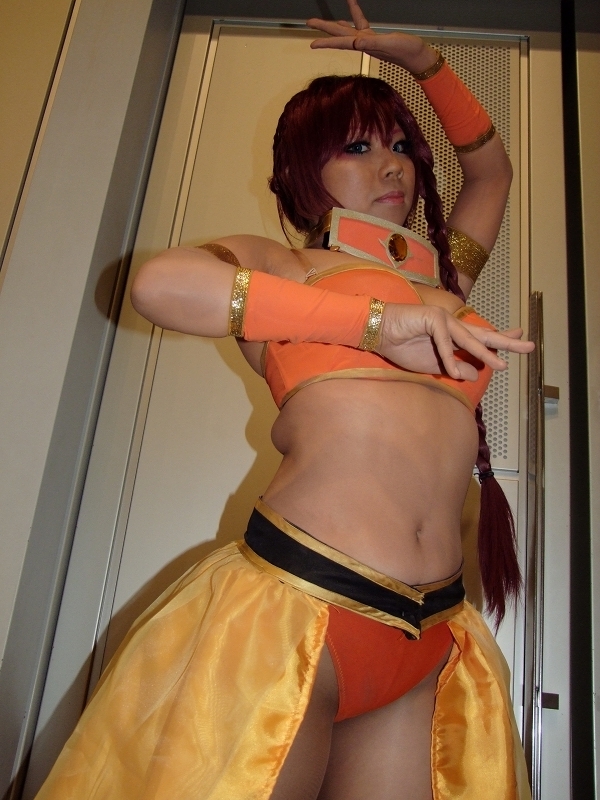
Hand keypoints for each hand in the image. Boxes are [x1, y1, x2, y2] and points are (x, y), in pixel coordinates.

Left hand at [307, 0, 435, 72]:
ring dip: (335, 25)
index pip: (341, 42)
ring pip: (347, 30)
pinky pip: (361, 24)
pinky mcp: (375, 37)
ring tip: (323, 21)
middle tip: (308, 22)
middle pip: (339, 35)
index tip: (312, 44)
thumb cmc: (406, 50)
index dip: (326, 42)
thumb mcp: (389, 44)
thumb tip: (357, 42)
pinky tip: (348, 18)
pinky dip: (355, 17)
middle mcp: (363, 43)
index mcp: (363, 44)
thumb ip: (373, 43)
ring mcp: (368, 40)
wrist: (417, 56)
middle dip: (324, 28)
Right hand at [377, 304, 533, 379]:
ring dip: (484, 354)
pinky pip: (445, 343)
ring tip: (501, 365)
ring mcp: (444, 319)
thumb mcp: (434, 366)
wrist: (378, 334)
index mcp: (454, 335)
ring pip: (468, 340)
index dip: (502, 339)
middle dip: (507, 341)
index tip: (521, 338)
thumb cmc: (402, 348)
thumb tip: (476, 374)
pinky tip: (453, 371)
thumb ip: (455, 368)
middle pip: (484, 334)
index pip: (482, 337)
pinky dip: (448, 358)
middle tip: (529, 346)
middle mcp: (453, 325)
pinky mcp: (433, 318)